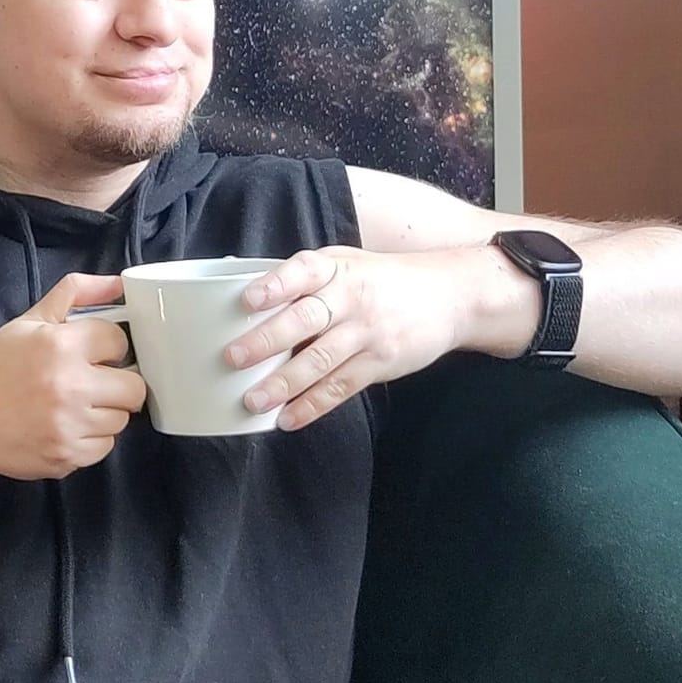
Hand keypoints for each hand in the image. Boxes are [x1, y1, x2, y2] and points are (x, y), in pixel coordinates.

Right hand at [0, 272, 146, 480]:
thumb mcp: (26, 322)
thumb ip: (74, 294)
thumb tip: (117, 284)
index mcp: (60, 345)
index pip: (119, 341)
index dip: (106, 346)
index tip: (91, 353)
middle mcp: (70, 385)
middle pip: (134, 386)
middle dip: (117, 383)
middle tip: (91, 382)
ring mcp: (70, 425)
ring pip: (122, 419)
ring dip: (104, 412)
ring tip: (73, 405)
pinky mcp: (69, 456)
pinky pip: (105, 446)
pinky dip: (91, 439)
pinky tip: (65, 426)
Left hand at [227, 247, 466, 430]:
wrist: (449, 295)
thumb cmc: (379, 280)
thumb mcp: (345, 263)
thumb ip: (301, 279)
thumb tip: (236, 297)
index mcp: (335, 268)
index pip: (302, 271)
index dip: (274, 285)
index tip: (247, 300)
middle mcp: (351, 298)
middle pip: (305, 320)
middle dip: (267, 341)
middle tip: (233, 358)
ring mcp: (367, 332)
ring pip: (320, 360)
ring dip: (284, 383)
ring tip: (254, 400)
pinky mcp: (380, 362)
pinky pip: (341, 387)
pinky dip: (313, 405)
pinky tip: (288, 418)